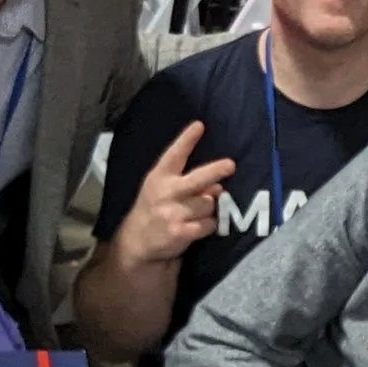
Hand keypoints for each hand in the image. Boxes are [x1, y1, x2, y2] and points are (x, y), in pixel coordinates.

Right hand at [114, 122, 234, 265]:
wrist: (136, 241)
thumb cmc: (154, 208)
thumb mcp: (162, 189)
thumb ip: (187, 183)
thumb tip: (217, 186)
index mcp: (159, 177)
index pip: (174, 155)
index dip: (187, 140)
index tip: (199, 126)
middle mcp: (165, 193)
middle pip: (196, 180)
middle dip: (215, 171)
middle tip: (231, 165)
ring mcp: (172, 213)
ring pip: (208, 204)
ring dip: (210, 207)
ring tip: (197, 211)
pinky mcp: (180, 232)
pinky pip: (208, 224)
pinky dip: (209, 224)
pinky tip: (199, 225)